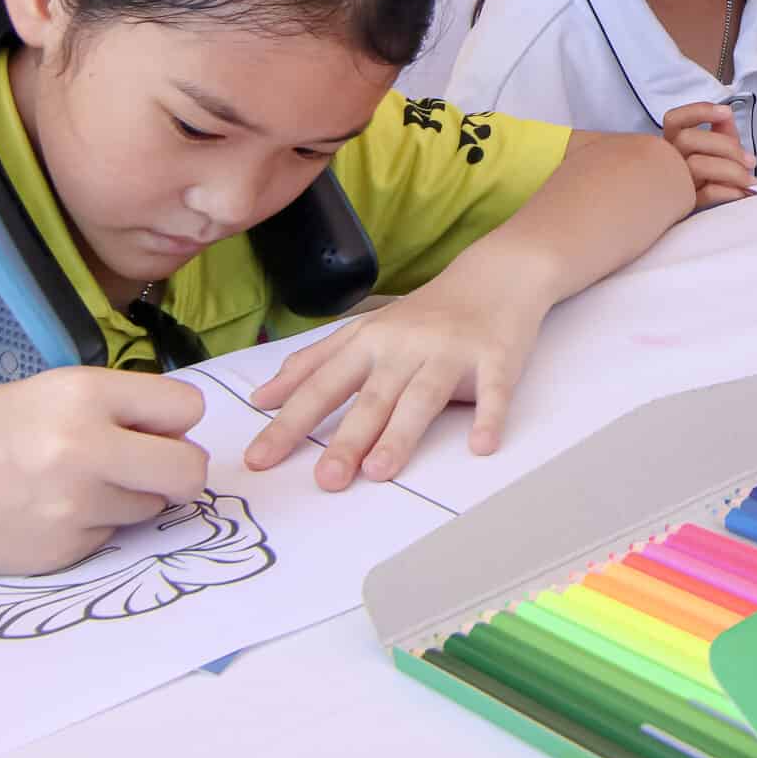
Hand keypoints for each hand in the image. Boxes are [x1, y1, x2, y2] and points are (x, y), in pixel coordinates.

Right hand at [0, 367, 207, 574]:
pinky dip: (90, 528)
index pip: (187, 409)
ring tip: (70, 486)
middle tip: (141, 467)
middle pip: (189, 471)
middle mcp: (86, 450)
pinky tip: (42, 513)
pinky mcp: (62, 553)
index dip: (172, 422)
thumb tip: (176, 435)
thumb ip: (114, 408)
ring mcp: (75, 508)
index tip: (152, 428)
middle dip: (174, 470)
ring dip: (128, 499)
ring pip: (151, 508)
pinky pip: (109, 539)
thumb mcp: (46, 393)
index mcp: (83, 395)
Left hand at [244, 253, 549, 488]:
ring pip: (421, 397)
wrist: (495, 276)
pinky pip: (492, 391)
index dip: (289, 423)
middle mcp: (406, 346)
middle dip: (346, 439)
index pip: (322, 387)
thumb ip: (314, 364)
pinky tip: (481, 444)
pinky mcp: (495, 358)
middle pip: (372, 398)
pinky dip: (488, 416)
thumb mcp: (364, 331)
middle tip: (326, 481)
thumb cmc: (425, 314)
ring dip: (401, 434)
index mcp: (370, 342)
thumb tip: (263, 398)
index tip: (260, 460)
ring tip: (379, 471)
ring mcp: (451, 352)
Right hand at [663, 101, 754, 210]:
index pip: (675, 119)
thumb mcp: (713, 147)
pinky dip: (728, 191)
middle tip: (749, 159)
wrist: (692, 208)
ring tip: (750, 179)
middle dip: (725, 145)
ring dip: (731, 170)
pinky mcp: (686, 203)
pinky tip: (741, 191)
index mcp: (673, 141)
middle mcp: (670, 159)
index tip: (725, 112)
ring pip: (697, 165)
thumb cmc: (704, 173)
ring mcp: (676, 180)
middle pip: (688, 139)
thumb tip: (727, 115)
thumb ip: (721, 129)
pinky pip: (706, 193)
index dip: (699, 112)